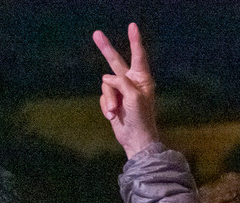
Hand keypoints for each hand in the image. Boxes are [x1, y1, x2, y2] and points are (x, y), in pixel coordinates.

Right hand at [92, 23, 160, 158]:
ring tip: (116, 112)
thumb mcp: (133, 96)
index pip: (138, 55)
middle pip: (116, 62)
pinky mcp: (112, 101)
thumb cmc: (140, 117)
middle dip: (106, 49)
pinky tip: (113, 117)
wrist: (135, 139)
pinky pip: (103, 97)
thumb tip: (106, 78)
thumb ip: (120, 82)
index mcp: (142, 78)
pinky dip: (106, 107)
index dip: (134, 41)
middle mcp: (131, 82)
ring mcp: (120, 91)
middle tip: (96, 34)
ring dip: (109, 100)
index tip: (132, 26)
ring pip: (106, 85)